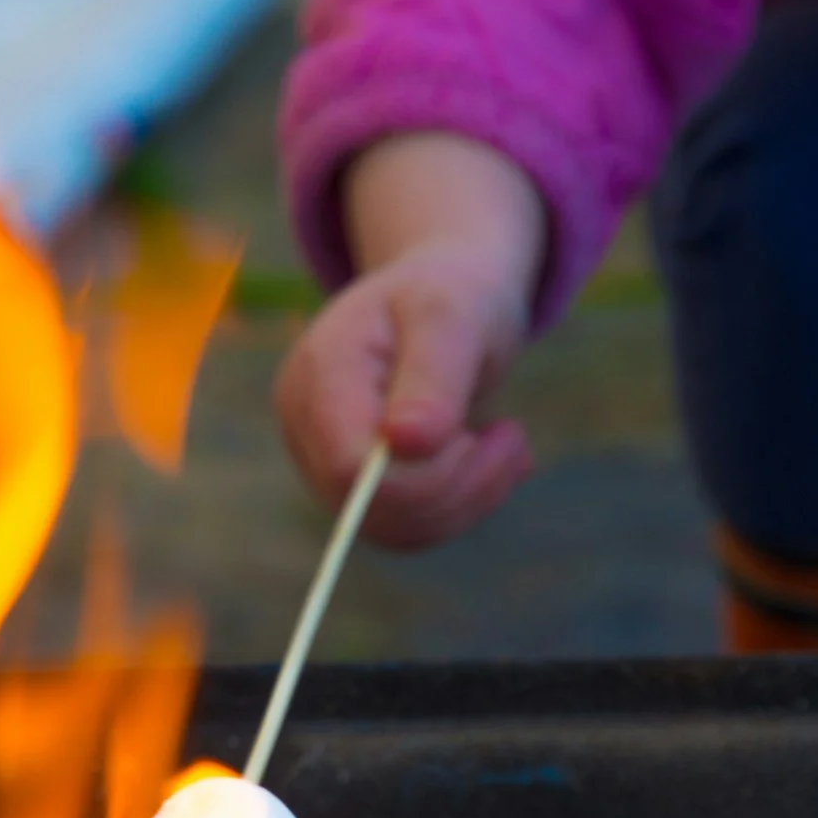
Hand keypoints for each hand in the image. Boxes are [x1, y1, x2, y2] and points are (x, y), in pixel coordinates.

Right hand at [274, 132, 545, 549]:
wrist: (443, 288)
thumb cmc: (450, 291)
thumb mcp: (452, 315)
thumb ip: (432, 376)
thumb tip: (405, 443)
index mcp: (320, 373)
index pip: (350, 466)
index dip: (422, 475)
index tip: (480, 435)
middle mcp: (306, 423)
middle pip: (370, 507)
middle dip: (457, 488)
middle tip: (511, 439)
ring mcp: (322, 457)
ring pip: (393, 528)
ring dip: (466, 500)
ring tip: (507, 443)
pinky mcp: (352, 483)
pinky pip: (405, 527)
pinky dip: (458, 505)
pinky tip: (488, 460)